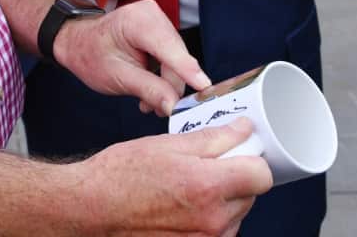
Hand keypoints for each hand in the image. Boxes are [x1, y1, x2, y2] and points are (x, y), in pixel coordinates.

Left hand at [55, 0, 210, 114]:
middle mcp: (152, 14)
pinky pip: (173, 58)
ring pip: (177, 62)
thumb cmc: (91, 55)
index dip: (187, 70)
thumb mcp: (116, 77)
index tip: (205, 88)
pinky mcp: (162, 31)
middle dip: (169, 87)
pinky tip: (150, 90)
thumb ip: (148, 89)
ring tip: (146, 102)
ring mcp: (159, 21)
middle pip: (176, 59)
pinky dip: (164, 76)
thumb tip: (174, 105)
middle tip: (155, 110)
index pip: (169, 48)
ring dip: (165, 85)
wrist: (79, 42)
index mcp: (137, 20)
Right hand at [79, 120, 271, 235]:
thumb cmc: (123, 174)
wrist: (95, 207)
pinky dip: (210, 217)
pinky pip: (220, 231)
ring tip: (188, 186)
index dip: (252, 157)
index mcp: (207, 186)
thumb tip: (243, 129)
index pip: (261, 174)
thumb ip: (214, 138)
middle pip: (250, 194)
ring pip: (236, 214)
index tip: (240, 151)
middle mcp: (212, 220)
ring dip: (223, 198)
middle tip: (205, 164)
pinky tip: (184, 205)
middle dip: (235, 176)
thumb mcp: (168, 144)